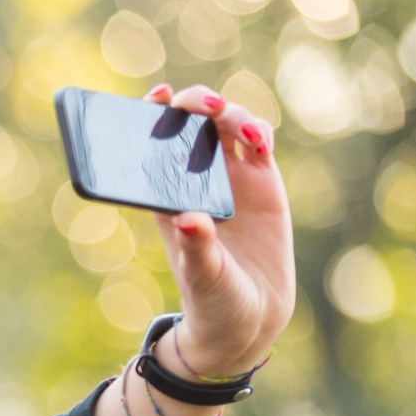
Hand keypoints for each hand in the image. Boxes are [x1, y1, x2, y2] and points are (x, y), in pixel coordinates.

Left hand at [143, 83, 296, 377]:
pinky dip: (259, 133)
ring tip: (243, 133)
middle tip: (206, 108)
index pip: (153, 145)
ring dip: (233, 116)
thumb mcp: (201, 276)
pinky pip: (258, 143)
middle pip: (192, 124)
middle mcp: (194, 181)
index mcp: (165, 197)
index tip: (157, 96)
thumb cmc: (212, 298)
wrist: (249, 318)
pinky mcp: (262, 184)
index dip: (153, 114)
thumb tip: (191, 219)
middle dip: (196, 105)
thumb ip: (197, 248)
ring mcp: (229, 179)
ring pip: (227, 126)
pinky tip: (260, 144)